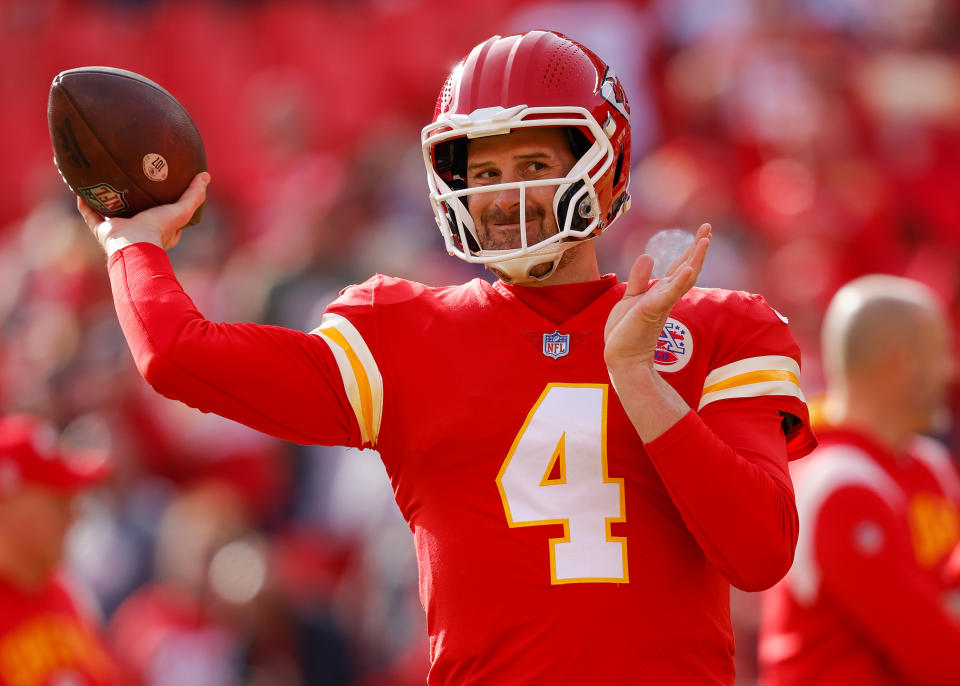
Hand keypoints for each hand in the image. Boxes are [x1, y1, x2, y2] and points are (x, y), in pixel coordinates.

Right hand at [77, 172, 210, 254]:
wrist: (133, 245)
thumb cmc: (159, 230)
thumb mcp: (183, 210)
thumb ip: (195, 195)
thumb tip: (206, 176)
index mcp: (158, 230)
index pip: (164, 218)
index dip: (164, 205)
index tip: (161, 190)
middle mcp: (138, 230)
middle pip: (134, 213)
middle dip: (131, 200)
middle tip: (127, 180)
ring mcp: (119, 230)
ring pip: (109, 212)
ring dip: (104, 198)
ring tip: (101, 180)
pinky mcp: (102, 231)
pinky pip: (89, 214)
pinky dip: (84, 202)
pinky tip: (80, 186)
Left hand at [604, 223, 710, 372]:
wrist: (622, 358)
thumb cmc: (626, 333)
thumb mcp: (630, 299)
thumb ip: (639, 279)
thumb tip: (649, 255)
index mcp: (661, 293)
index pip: (680, 267)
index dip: (691, 250)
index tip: (703, 233)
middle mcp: (666, 297)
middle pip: (687, 268)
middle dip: (698, 248)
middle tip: (708, 228)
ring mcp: (661, 304)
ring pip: (683, 279)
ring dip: (694, 259)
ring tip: (705, 241)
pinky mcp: (652, 311)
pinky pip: (669, 295)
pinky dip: (680, 281)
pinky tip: (690, 268)